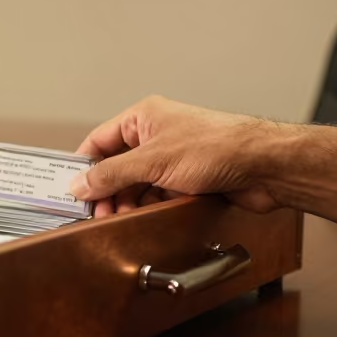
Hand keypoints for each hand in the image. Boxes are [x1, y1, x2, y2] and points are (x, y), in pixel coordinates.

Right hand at [69, 96, 283, 217]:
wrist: (264, 166)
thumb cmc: (217, 146)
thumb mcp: (153, 161)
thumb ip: (112, 174)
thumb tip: (81, 184)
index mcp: (143, 118)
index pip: (100, 141)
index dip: (84, 165)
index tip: (72, 189)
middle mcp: (156, 136)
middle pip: (116, 167)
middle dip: (106, 191)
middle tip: (97, 213)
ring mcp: (171, 159)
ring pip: (136, 184)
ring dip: (127, 202)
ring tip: (119, 219)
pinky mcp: (186, 180)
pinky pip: (156, 195)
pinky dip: (147, 207)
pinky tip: (142, 218)